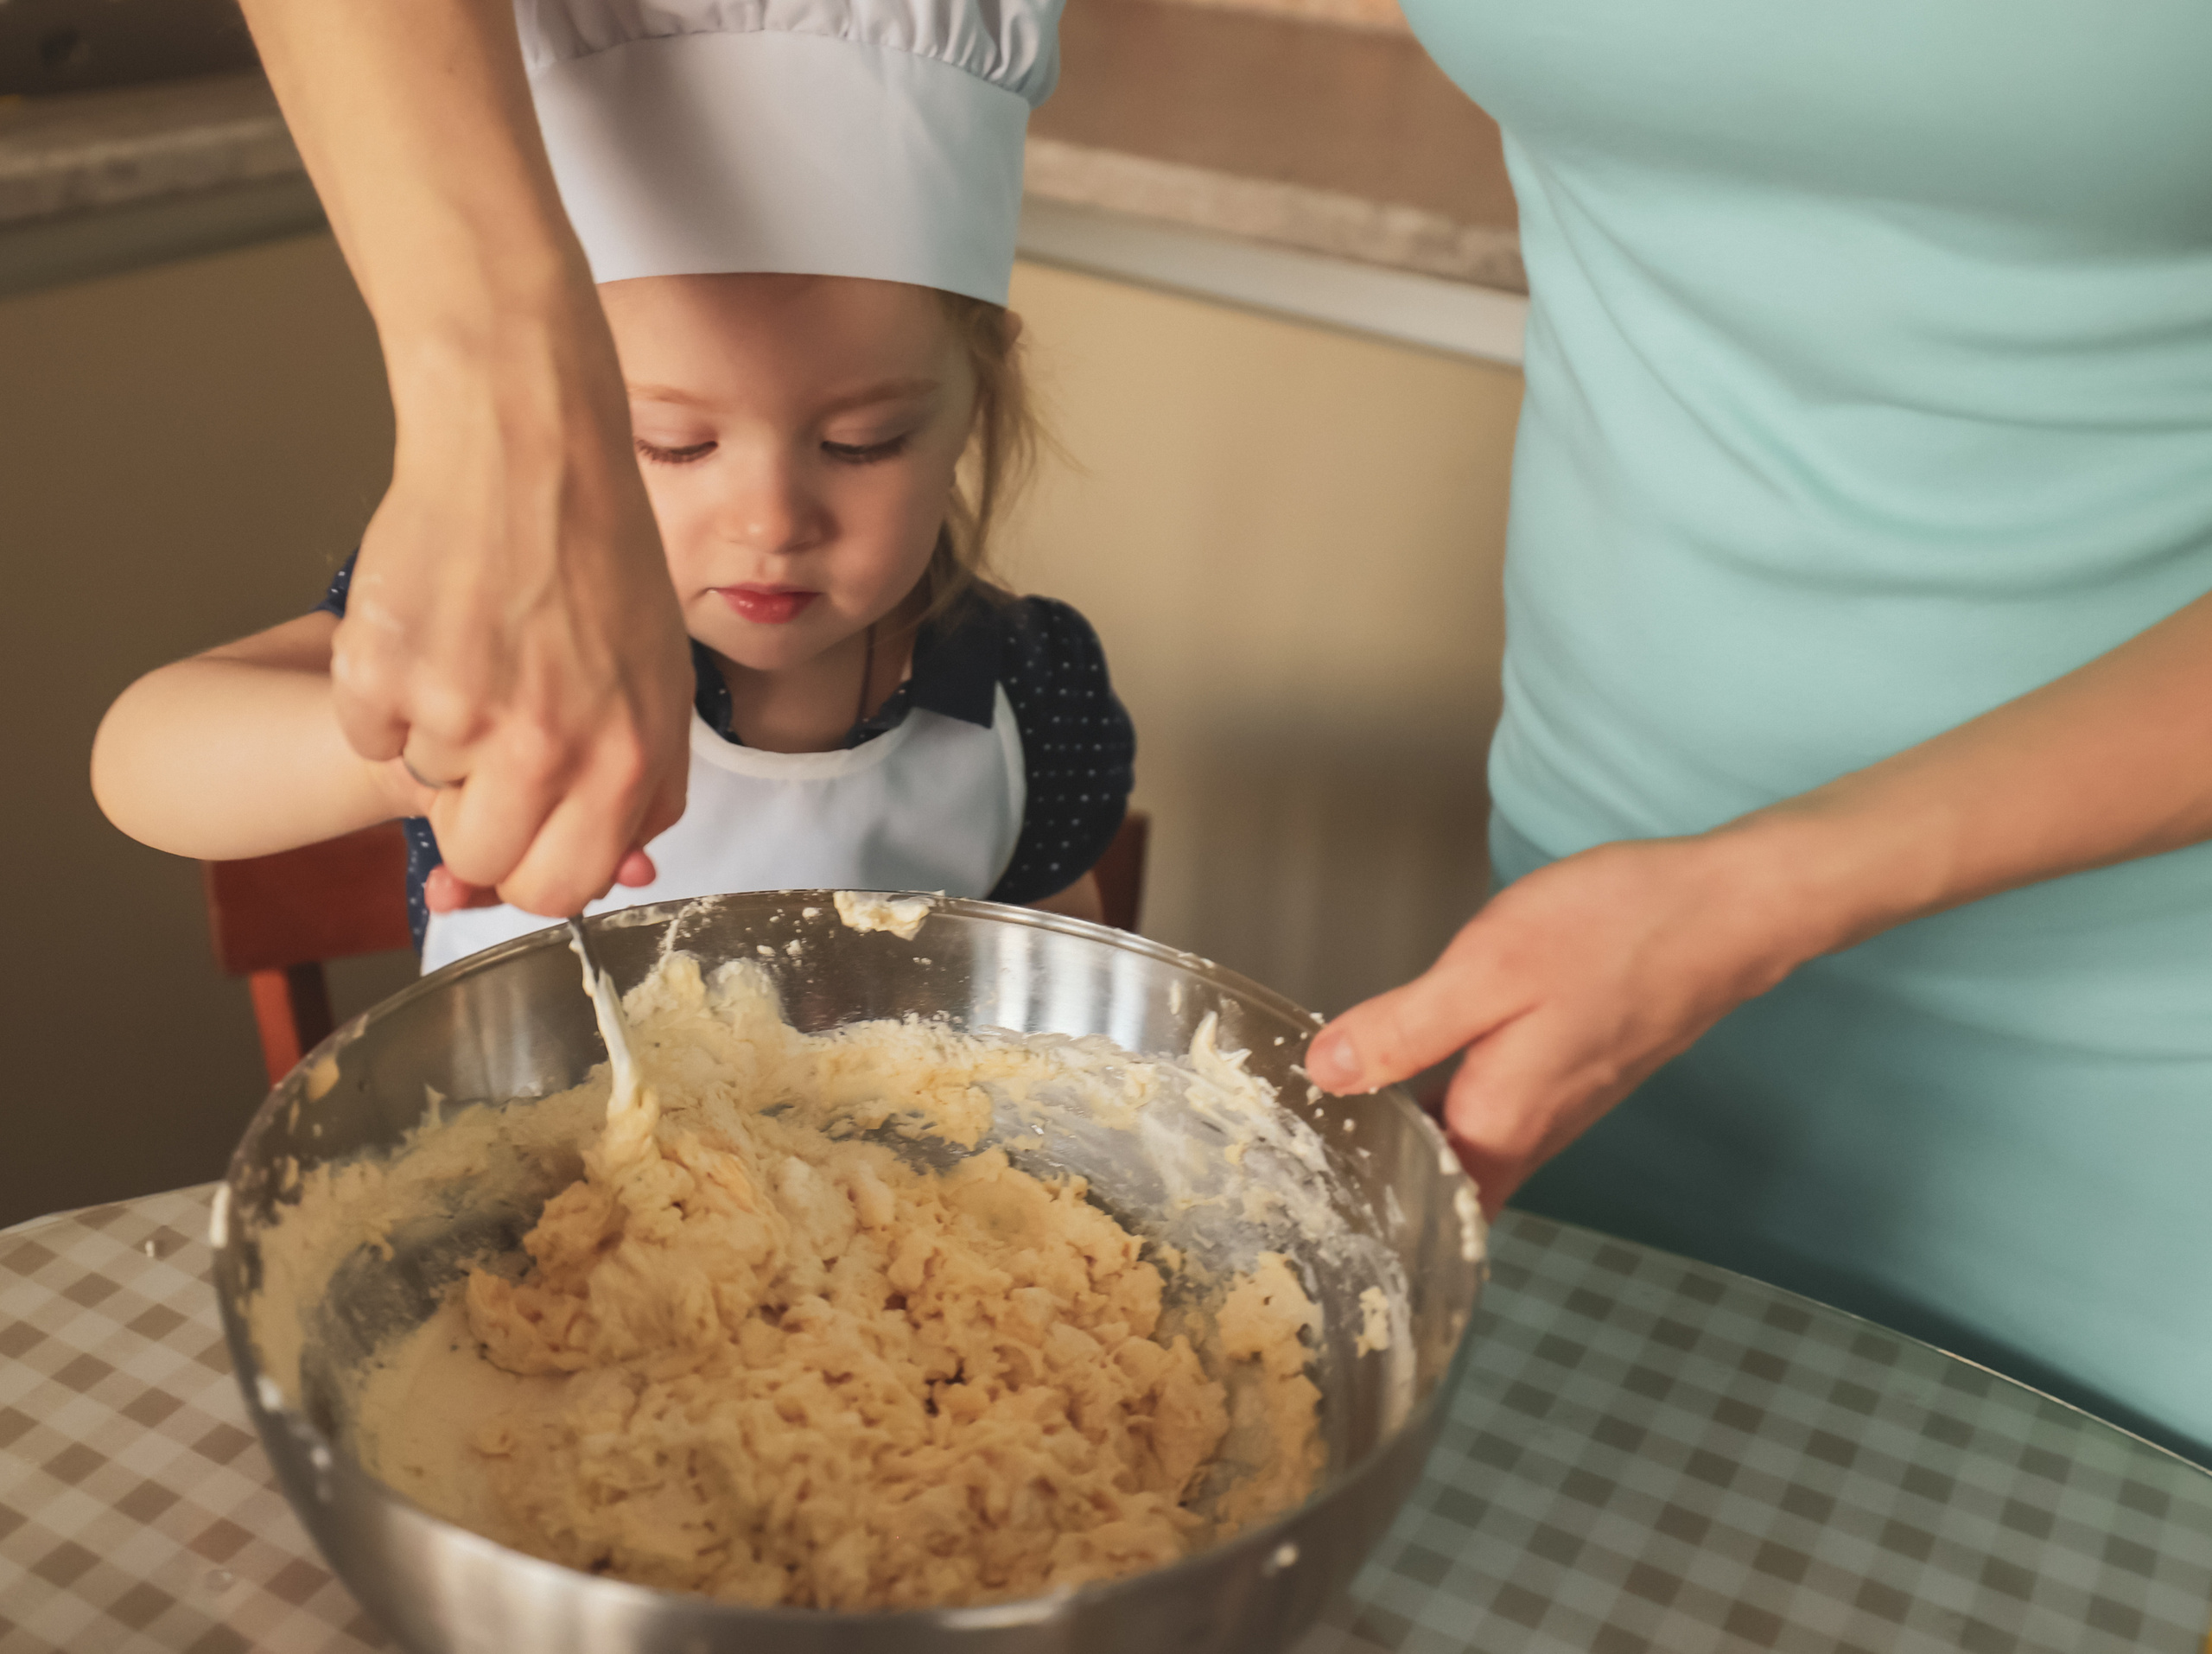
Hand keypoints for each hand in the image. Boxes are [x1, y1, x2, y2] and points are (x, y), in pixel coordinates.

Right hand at [332, 337, 693, 917]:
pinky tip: (430, 627)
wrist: (526, 446)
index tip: (525, 836)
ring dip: (437, 735)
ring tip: (478, 649)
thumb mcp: (661, 682)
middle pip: (480, 860)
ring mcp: (457, 712)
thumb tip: (611, 877)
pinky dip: (384, 693)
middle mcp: (546, 748)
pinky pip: (365, 732)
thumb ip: (643, 789)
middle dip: (476, 821)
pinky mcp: (380, 671)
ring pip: (422, 785)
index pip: (559, 890)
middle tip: (491, 741)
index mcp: (625, 758)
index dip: (533, 870)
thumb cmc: (601, 559)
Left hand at [1306, 831, 1823, 1213]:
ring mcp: (1562, 1103)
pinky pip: (1499, 1107)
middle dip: (1380, 1180)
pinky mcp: (1578, 1069)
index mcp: (1500, 1122)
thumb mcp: (1486, 971)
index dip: (1367, 1210)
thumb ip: (1404, 1029)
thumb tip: (1326, 1073)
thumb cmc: (1615, 933)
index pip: (1422, 1209)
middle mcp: (1533, 1131)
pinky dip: (1450, 1100)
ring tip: (1338, 1116)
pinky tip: (1418, 1064)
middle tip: (1302, 1161)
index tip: (1309, 1198)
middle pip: (1445, 1185)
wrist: (1729, 909)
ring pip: (1472, 1145)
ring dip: (1414, 1138)